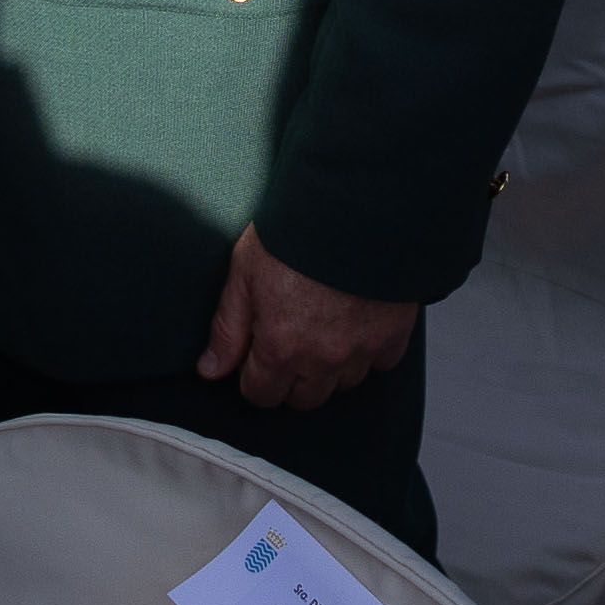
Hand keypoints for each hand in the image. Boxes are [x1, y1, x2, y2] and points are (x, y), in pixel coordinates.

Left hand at [195, 225, 417, 412]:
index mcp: (281, 347)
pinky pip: (381, 364)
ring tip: (324, 329)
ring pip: (342, 385)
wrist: (356, 206)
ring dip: (330, 368)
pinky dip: (369, 352)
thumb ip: (227, 327)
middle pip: (304, 398)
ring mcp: (361, 350)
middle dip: (291, 378)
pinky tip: (357, 324)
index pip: (261, 394)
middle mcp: (322, 359)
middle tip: (290, 341)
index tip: (258, 355)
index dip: (254, 376)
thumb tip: (210, 369)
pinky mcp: (393, 334)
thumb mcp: (245, 272)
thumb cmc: (297, 232)